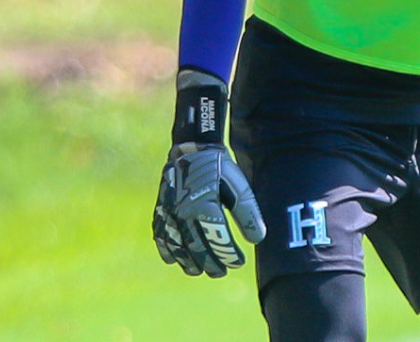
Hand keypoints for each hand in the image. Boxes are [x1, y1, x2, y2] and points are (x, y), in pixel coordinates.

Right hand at [153, 68, 265, 276]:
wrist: (192, 147)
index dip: (229, 254)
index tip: (238, 262)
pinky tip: (173, 259)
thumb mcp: (239, 186)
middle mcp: (185, 211)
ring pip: (177, 245)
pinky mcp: (161, 209)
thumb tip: (258, 239)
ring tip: (199, 271)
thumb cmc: (219, 167)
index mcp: (206, 204)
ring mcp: (170, 211)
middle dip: (211, 263)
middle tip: (221, 272)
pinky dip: (166, 249)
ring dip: (188, 262)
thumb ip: (248, 213)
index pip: (218, 239)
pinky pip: (160, 234)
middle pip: (198, 247)